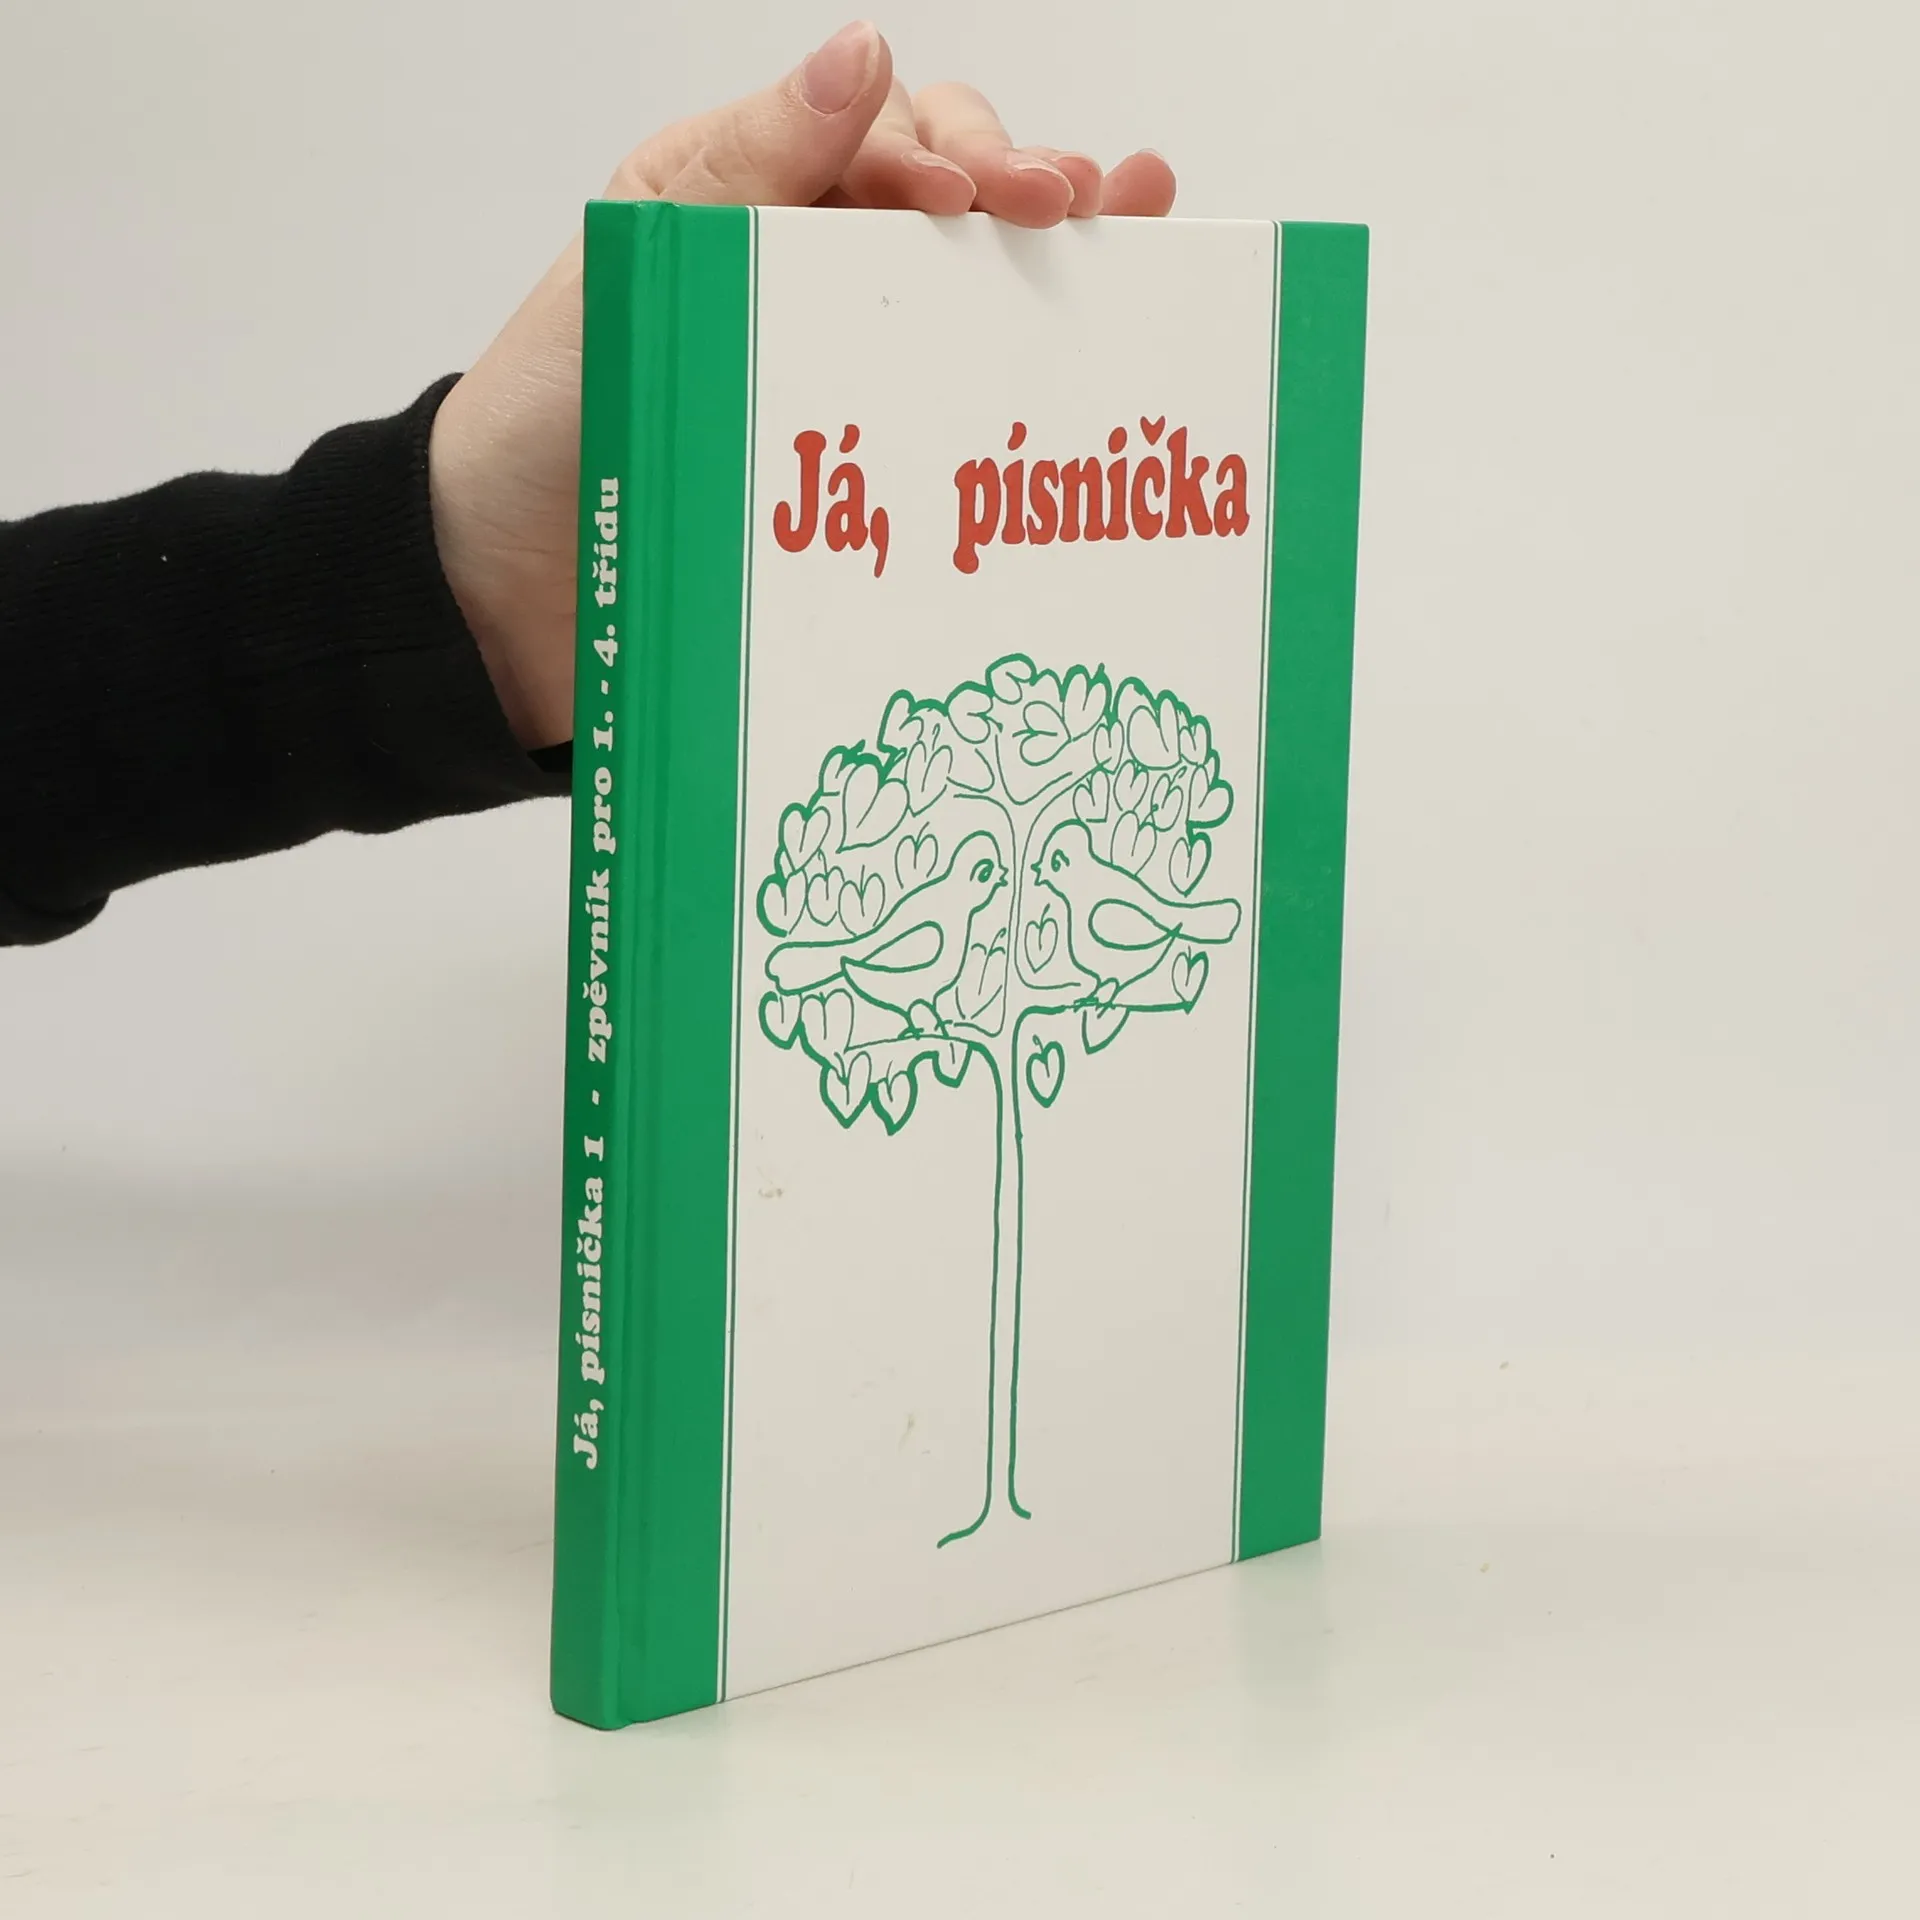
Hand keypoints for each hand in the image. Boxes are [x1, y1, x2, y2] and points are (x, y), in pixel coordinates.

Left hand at [428, 22, 1176, 751]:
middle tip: (1077, 207)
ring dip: (1052, 256)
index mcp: (748, 200)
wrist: (506, 586)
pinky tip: (1092, 345)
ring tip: (1130, 229)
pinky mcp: (860, 455)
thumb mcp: (631, 273)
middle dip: (1022, 186)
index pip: (879, 139)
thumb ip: (742, 170)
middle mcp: (807, 268)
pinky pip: (947, 398)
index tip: (996, 197)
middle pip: (946, 197)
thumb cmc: (545, 423)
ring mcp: (842, 361)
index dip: (951, 153)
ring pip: (966, 286)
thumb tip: (861, 56)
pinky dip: (1020, 371)